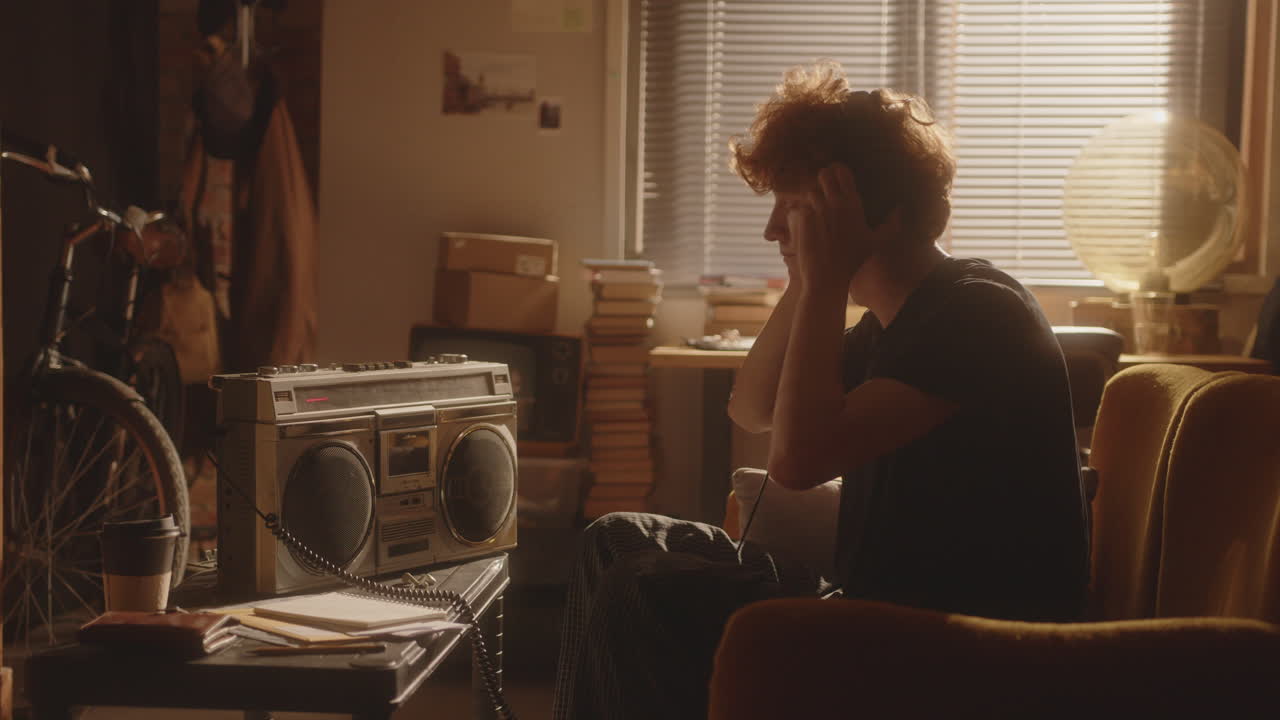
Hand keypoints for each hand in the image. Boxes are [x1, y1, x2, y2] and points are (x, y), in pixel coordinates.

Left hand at [787, 163, 881, 292]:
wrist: (827, 277)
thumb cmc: (853, 261)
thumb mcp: (877, 242)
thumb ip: (892, 225)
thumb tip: (901, 210)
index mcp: (852, 204)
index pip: (842, 170)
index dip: (838, 171)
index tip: (838, 178)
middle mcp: (834, 203)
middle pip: (823, 174)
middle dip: (823, 180)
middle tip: (825, 192)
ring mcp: (816, 210)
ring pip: (810, 192)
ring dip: (812, 200)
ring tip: (817, 214)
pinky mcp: (802, 218)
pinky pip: (798, 208)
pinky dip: (801, 215)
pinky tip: (806, 227)